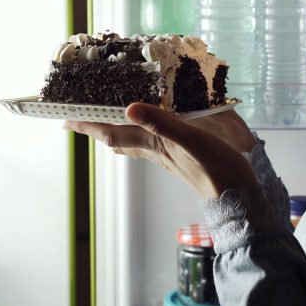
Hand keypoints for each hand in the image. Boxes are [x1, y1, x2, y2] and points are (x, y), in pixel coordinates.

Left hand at [63, 103, 258, 198]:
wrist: (240, 196)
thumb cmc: (217, 168)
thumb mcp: (190, 140)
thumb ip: (162, 123)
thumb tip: (127, 109)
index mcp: (153, 144)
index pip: (111, 133)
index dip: (88, 126)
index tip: (65, 120)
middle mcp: (155, 149)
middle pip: (118, 138)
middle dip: (98, 127)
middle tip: (82, 115)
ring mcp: (168, 153)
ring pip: (134, 139)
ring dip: (118, 127)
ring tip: (109, 114)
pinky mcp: (181, 154)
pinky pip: (152, 138)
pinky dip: (144, 127)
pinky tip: (152, 121)